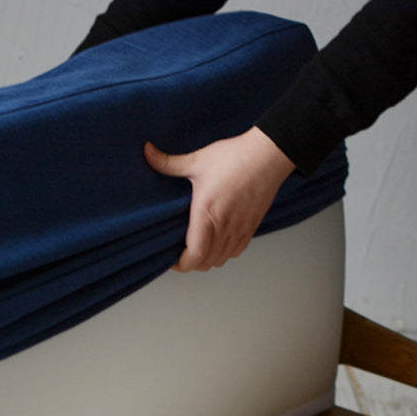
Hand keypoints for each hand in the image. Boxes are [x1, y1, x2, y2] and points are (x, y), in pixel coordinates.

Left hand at [144, 126, 295, 271]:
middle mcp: (224, 227)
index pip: (194, 255)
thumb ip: (169, 162)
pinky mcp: (251, 227)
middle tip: (179, 253)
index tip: (170, 259)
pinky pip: (235, 252)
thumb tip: (147, 151)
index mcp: (207, 214)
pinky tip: (216, 242)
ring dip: (206, 260)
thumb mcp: (197, 160)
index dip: (180, 265)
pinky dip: (223, 253)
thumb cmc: (235, 157)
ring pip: (220, 260)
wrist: (269, 154)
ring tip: (196, 249)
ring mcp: (240, 229)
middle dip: (190, 263)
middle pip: (205, 263)